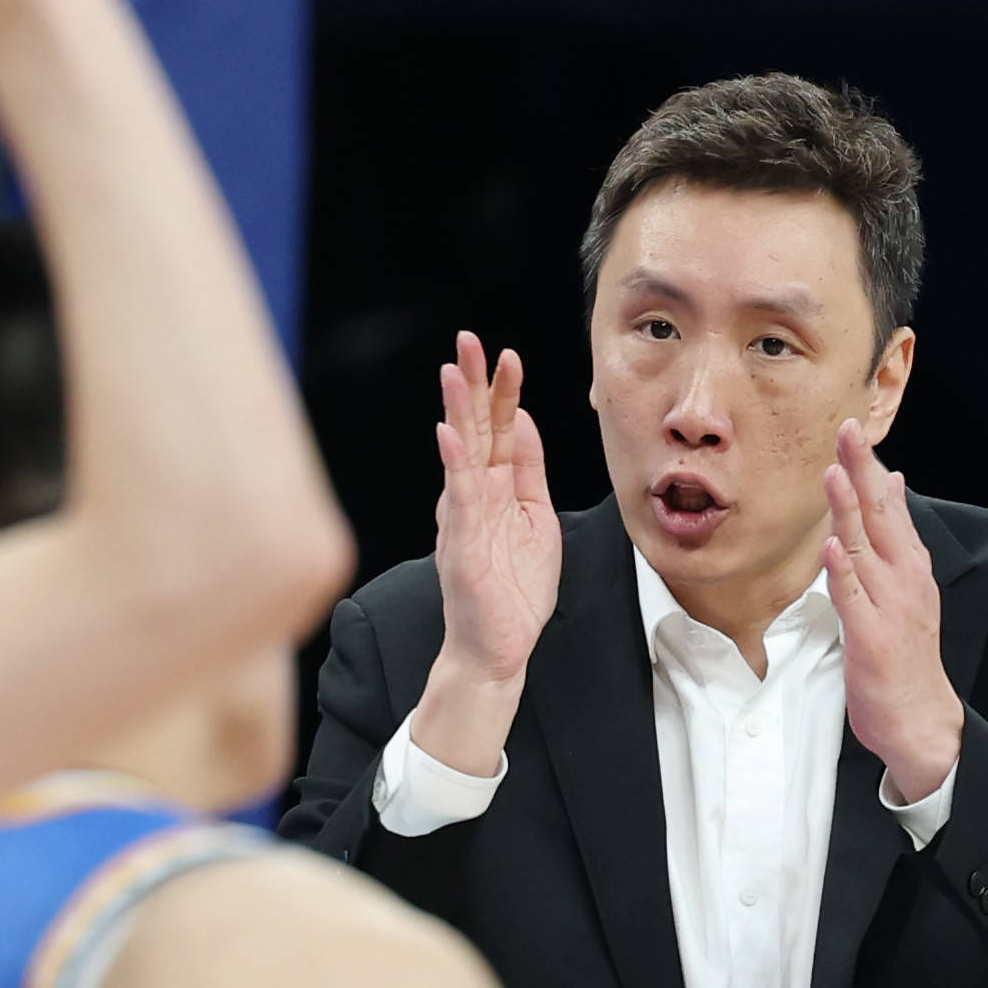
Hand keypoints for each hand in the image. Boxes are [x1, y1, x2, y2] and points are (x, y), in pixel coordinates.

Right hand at [409, 336, 559, 777]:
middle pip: (474, 428)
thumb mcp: (537, 518)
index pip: (499, 429)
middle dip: (472, 383)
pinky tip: (451, 434)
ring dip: (457, 411)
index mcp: (496, 487)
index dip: (503, 392)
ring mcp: (464, 516)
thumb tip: (526, 422)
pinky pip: (459, 497)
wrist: (497, 647)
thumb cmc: (514, 589)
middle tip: (468, 341)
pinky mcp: (462, 542)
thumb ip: (529, 472)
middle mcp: (475, 494)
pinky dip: (454, 464)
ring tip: (453, 373)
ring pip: (461, 453)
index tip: (507, 354)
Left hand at [822, 421, 963, 804]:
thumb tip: (892, 483)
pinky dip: (842, 572)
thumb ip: (895, 536)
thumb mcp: (906, 584)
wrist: (922, 718)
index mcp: (910, 566)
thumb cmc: (906, 652)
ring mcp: (889, 607)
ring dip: (849, 511)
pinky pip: (853, 599)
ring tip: (835, 472)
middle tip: (848, 431)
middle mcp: (904, 579)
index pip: (889, 506)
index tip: (854, 429)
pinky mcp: (871, 638)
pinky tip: (831, 547)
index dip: (871, 468)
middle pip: (880, 516)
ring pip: (865, 549)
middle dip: (863, 471)